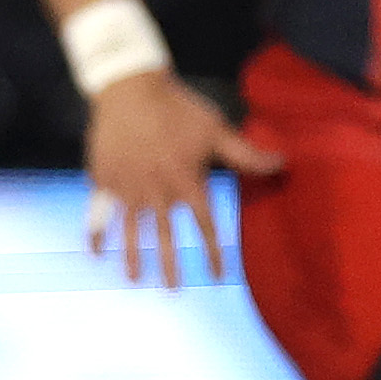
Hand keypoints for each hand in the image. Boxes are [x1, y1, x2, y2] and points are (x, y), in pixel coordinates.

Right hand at [83, 69, 284, 289]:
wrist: (129, 89)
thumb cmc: (178, 109)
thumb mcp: (215, 130)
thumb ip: (246, 154)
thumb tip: (284, 164)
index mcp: (185, 180)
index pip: (204, 224)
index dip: (213, 250)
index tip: (218, 274)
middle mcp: (155, 189)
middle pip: (164, 236)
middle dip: (170, 265)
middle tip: (174, 291)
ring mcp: (127, 186)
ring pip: (131, 230)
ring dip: (134, 256)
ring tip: (136, 279)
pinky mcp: (104, 179)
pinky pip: (99, 211)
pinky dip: (96, 232)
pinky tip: (96, 252)